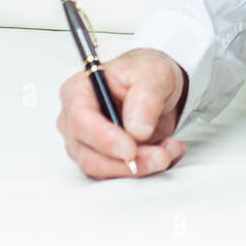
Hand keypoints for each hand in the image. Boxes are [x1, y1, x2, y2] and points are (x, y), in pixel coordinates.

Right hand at [57, 47, 188, 179]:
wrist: (159, 87)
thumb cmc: (146, 73)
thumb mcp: (153, 72)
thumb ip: (145, 98)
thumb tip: (136, 129)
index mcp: (79, 92)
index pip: (81, 122)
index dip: (105, 139)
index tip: (131, 149)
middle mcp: (77, 121)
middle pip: (90, 154)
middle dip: (126, 162)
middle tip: (159, 156)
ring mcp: (88, 143)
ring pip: (106, 169)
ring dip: (140, 166)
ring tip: (169, 150)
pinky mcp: (105, 158)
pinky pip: (120, 173)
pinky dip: (147, 168)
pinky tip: (167, 151)